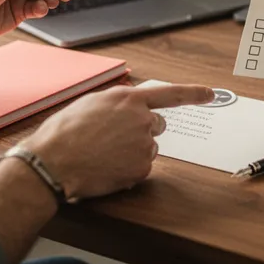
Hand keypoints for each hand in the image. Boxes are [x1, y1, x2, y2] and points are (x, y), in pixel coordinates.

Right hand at [22, 84, 213, 200]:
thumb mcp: (89, 104)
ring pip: (148, 148)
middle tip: (114, 139)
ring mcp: (143, 144)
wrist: (51, 162)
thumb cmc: (63, 133)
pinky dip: (127, 170)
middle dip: (142, 131)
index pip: (170, 94)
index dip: (194, 93)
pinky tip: (106, 167)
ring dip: (132, 151)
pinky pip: (141, 168)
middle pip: (158, 125)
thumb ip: (115, 103)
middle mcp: (141, 119)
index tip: (211, 94)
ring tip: (103, 154)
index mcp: (128, 98)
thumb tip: (125, 109)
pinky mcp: (141, 168)